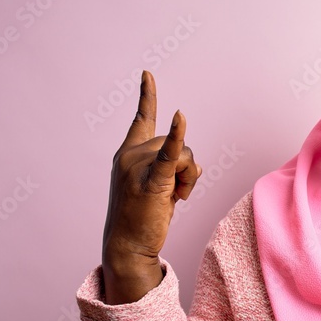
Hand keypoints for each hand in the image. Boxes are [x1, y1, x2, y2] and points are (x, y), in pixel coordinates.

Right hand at [101, 70, 201, 302]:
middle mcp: (129, 155)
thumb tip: (192, 164)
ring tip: (176, 199)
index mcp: (128, 153)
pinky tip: (181, 118)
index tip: (148, 73)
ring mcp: (137, 168)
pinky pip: (170, 156)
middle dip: (186, 168)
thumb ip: (172, 167)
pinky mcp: (151, 183)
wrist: (128, 247)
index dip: (147, 96)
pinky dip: (178, 138)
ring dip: (189, 179)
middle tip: (177, 194)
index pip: (141, 119)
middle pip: (177, 143)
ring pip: (184, 156)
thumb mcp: (158, 185)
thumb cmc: (143, 218)